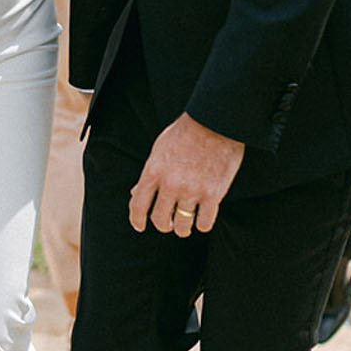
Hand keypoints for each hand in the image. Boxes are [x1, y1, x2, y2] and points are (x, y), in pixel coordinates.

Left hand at [129, 113, 244, 236]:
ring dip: (183, 229)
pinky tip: (203, 218)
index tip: (140, 226)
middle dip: (163, 225)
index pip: (138, 205)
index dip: (137, 220)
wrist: (215, 121)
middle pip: (160, 220)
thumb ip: (149, 174)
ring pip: (182, 225)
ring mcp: (192, 190)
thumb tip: (135, 193)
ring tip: (186, 225)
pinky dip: (202, 224)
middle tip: (169, 224)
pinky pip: (204, 223)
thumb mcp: (159, 149)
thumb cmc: (186, 133)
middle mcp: (170, 184)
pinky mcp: (213, 194)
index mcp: (153, 171)